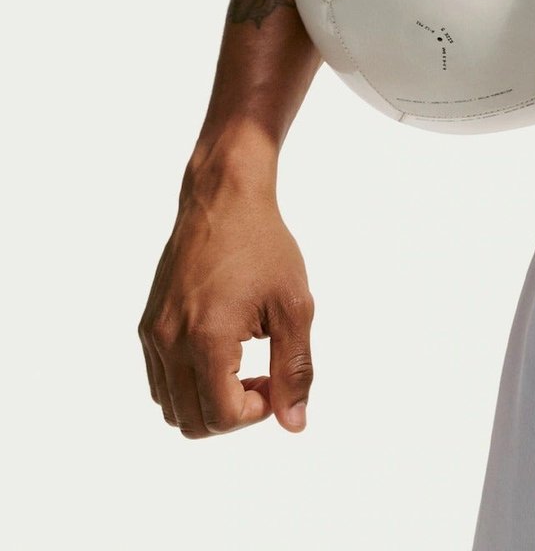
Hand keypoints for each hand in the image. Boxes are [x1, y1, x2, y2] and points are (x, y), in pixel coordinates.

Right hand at [138, 166, 314, 437]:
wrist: (224, 201)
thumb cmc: (265, 247)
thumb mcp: (294, 306)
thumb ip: (296, 368)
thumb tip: (295, 424)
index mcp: (207, 338)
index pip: (220, 416)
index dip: (256, 413)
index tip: (277, 383)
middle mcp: (170, 342)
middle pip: (190, 422)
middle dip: (232, 414)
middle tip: (264, 379)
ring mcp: (153, 334)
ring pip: (171, 406)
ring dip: (208, 402)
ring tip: (245, 366)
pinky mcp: (148, 325)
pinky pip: (160, 380)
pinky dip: (189, 384)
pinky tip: (223, 352)